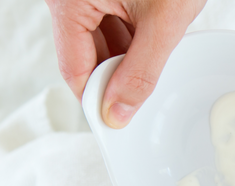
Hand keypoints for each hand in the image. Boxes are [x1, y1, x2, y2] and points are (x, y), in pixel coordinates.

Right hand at [45, 0, 205, 127]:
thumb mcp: (164, 22)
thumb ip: (141, 71)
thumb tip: (118, 112)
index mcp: (69, 1)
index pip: (74, 68)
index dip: (97, 99)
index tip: (120, 123)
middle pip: (88, 56)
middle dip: (117, 77)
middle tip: (145, 101)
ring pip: (104, 42)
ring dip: (130, 60)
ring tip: (158, 63)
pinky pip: (117, 24)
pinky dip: (137, 40)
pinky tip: (158, 45)